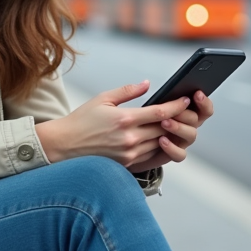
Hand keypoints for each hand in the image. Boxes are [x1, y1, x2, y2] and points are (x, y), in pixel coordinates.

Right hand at [35, 82, 211, 168]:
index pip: (160, 112)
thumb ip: (127, 91)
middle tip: (187, 110)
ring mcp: (129, 155)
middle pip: (165, 129)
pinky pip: (152, 157)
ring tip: (177, 123)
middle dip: (178, 119)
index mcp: (124, 119)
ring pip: (161, 144)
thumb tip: (148, 84)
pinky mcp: (127, 166)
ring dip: (171, 134)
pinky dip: (160, 148)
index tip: (186, 99)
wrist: (63, 146)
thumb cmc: (81, 120)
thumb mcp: (102, 99)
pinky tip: (163, 139)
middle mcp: (130, 139)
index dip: (176, 105)